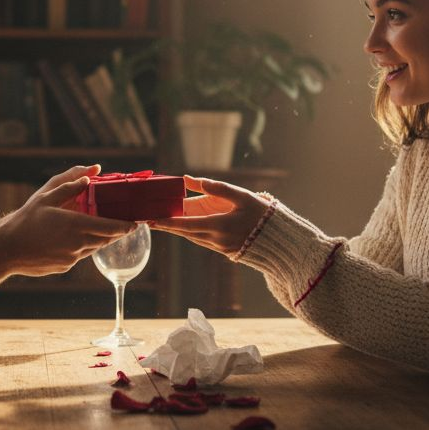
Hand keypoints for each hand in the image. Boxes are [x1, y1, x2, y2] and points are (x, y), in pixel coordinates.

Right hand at [0, 165, 136, 277]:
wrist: (7, 250)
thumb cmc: (26, 220)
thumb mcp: (46, 196)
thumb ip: (71, 183)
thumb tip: (91, 172)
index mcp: (76, 225)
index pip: (111, 227)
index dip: (126, 226)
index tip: (135, 223)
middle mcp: (78, 243)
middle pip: (107, 238)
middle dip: (116, 231)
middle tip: (123, 223)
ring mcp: (72, 257)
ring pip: (95, 247)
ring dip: (101, 238)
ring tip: (101, 228)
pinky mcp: (65, 266)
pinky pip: (81, 255)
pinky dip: (83, 245)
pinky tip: (74, 238)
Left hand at [148, 175, 271, 258]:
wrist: (280, 242)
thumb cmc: (263, 215)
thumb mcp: (242, 196)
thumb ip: (217, 187)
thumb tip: (190, 180)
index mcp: (219, 225)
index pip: (186, 224)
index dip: (168, 222)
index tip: (152, 220)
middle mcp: (216, 239)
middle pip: (184, 232)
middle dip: (166, 226)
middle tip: (148, 219)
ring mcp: (220, 246)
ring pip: (192, 237)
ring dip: (176, 229)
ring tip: (159, 221)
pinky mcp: (224, 249)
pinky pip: (201, 239)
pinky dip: (189, 232)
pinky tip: (182, 226)